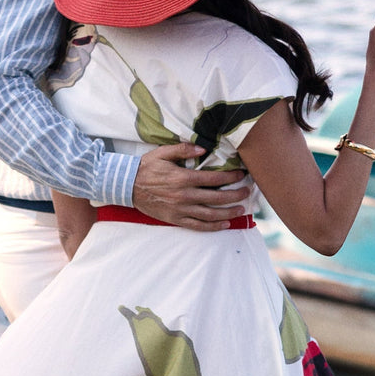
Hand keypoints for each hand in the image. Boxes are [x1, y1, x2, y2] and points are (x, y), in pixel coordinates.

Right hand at [132, 144, 250, 229]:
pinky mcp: (175, 219)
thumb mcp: (163, 152)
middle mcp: (184, 195)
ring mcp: (180, 209)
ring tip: (241, 209)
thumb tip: (203, 149)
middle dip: (235, 195)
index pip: (214, 179)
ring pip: (210, 214)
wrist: (127, 186)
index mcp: (183, 178)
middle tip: (247, 192)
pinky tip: (224, 224)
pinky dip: (212, 226)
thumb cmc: (146, 167)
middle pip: (217, 198)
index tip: (242, 175)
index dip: (231, 177)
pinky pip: (197, 226)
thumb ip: (183, 149)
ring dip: (228, 213)